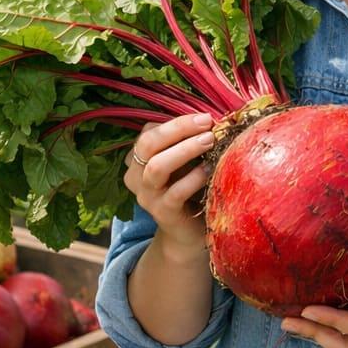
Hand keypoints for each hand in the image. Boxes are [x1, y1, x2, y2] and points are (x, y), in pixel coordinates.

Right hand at [124, 113, 214, 255]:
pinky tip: (209, 170)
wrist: (187, 231)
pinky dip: (193, 178)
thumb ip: (188, 140)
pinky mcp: (163, 213)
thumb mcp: (184, 161)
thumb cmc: (189, 188)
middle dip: (178, 129)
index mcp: (138, 159)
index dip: (176, 122)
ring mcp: (147, 196)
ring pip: (157, 166)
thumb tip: (209, 116)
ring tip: (209, 140)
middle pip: (147, 144)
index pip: (148, 132)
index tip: (204, 117)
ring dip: (185, 149)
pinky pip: (175, 193)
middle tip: (207, 122)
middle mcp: (137, 176)